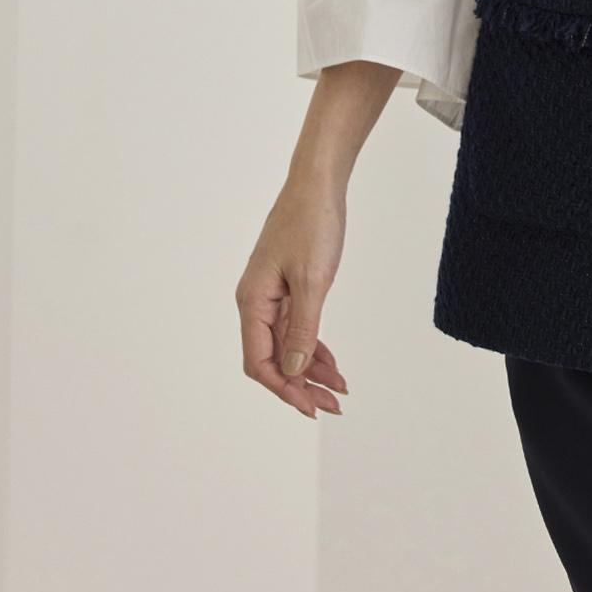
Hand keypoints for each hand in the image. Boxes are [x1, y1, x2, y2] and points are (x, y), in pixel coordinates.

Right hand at [236, 179, 348, 419]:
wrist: (318, 184)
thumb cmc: (311, 224)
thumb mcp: (312, 280)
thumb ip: (304, 327)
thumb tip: (294, 369)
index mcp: (253, 302)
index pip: (259, 362)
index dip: (284, 389)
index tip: (311, 407)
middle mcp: (256, 303)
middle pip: (272, 359)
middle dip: (301, 385)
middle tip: (333, 405)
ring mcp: (272, 296)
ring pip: (287, 346)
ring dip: (311, 369)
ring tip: (339, 390)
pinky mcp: (288, 287)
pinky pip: (297, 327)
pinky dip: (314, 347)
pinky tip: (332, 364)